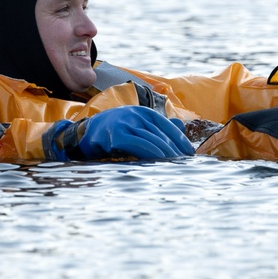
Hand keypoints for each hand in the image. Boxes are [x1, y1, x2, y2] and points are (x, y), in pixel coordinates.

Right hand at [74, 106, 194, 160]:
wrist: (87, 133)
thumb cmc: (116, 132)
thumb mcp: (139, 126)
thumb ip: (159, 127)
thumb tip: (182, 126)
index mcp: (145, 112)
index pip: (168, 127)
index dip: (180, 141)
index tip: (190, 155)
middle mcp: (136, 114)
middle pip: (161, 134)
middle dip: (174, 150)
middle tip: (184, 164)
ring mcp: (126, 122)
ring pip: (151, 139)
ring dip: (165, 154)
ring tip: (175, 166)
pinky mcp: (116, 134)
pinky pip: (137, 144)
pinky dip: (149, 152)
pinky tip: (158, 162)